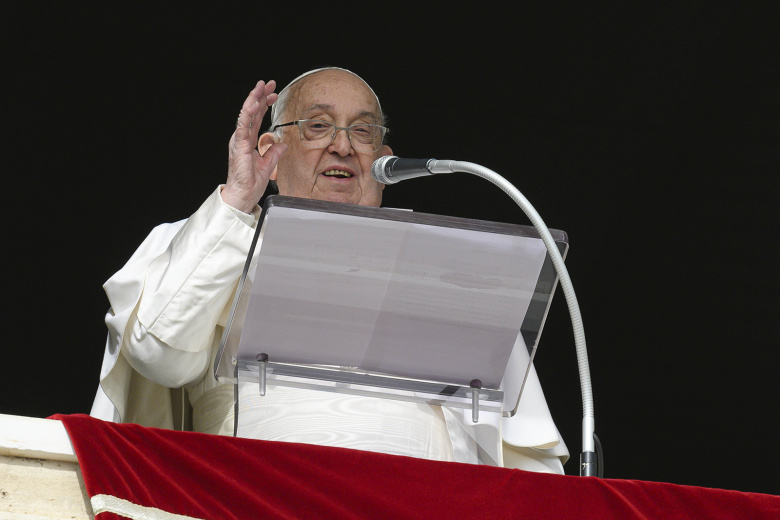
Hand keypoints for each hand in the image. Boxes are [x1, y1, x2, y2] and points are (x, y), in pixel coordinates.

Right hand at [222, 80, 287, 212]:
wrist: (243, 195)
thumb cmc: (251, 183)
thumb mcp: (269, 165)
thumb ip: (274, 152)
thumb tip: (282, 143)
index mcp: (248, 141)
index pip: (256, 118)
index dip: (264, 105)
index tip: (273, 95)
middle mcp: (242, 138)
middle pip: (251, 112)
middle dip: (260, 96)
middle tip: (269, 83)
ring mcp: (239, 140)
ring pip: (246, 114)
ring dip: (254, 99)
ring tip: (261, 87)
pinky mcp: (239, 145)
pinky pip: (243, 125)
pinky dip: (248, 113)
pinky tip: (254, 103)